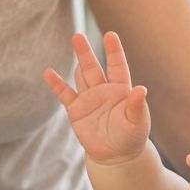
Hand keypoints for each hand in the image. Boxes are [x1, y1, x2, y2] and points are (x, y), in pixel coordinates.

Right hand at [43, 31, 150, 166]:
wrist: (115, 155)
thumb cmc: (131, 136)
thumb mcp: (137, 121)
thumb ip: (137, 106)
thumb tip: (141, 89)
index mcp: (121, 89)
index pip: (117, 66)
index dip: (114, 51)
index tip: (110, 34)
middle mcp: (103, 89)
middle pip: (93, 67)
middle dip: (86, 52)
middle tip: (78, 35)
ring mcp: (88, 98)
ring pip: (80, 76)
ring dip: (77, 62)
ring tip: (74, 43)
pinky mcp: (76, 110)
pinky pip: (65, 94)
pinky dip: (57, 84)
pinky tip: (48, 73)